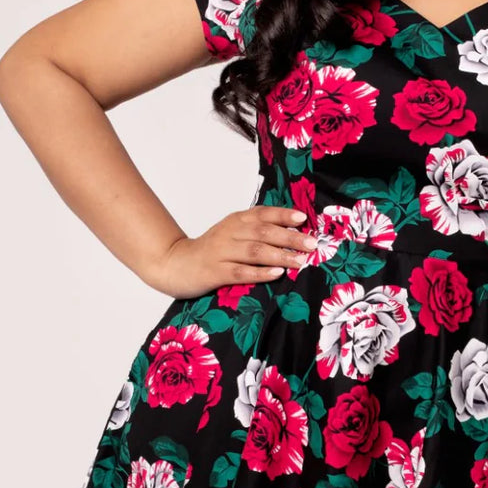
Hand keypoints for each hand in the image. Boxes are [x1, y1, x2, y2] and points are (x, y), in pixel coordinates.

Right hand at [144, 205, 317, 298]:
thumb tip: (292, 231)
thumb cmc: (212, 250)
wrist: (175, 263)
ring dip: (280, 255)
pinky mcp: (216, 272)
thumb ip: (256, 230)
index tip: (303, 218)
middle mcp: (229, 233)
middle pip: (264, 232)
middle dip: (290, 237)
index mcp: (236, 221)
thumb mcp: (232, 233)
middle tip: (311, 243)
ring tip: (300, 261)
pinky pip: (242, 272)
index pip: (263, 214)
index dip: (283, 215)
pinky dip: (260, 272)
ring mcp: (222, 252)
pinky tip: (276, 273)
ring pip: (255, 251)